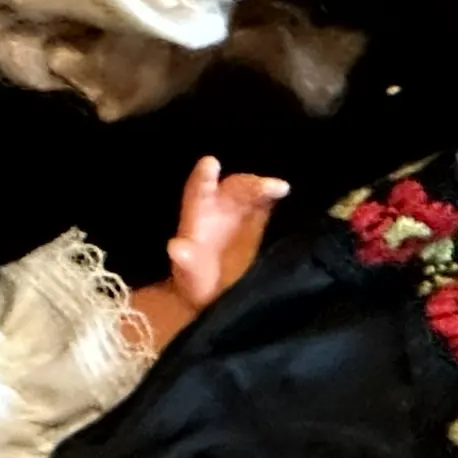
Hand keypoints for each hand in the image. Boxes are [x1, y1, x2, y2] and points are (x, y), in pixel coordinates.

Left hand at [166, 155, 288, 311]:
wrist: (214, 294)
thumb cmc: (195, 282)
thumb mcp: (188, 276)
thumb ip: (184, 261)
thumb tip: (175, 247)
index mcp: (196, 217)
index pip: (198, 191)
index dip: (203, 177)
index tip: (210, 164)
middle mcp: (217, 207)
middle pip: (231, 188)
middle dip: (246, 184)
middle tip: (264, 187)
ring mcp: (238, 211)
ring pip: (250, 191)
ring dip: (263, 187)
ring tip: (279, 188)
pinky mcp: (256, 219)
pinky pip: (265, 201)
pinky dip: (273, 194)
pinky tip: (282, 191)